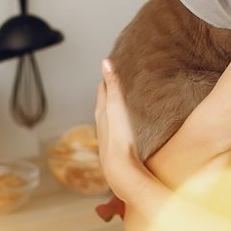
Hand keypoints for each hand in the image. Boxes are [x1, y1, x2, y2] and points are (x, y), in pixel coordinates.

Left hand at [94, 58, 154, 199]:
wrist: (120, 170)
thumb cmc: (118, 136)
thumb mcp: (116, 106)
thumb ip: (112, 85)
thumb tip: (105, 61)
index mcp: (101, 111)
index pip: (102, 89)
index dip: (107, 78)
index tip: (111, 68)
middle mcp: (102, 124)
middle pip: (104, 103)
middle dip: (109, 92)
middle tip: (118, 82)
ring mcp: (109, 137)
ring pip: (110, 118)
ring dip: (115, 109)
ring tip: (123, 103)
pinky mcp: (117, 148)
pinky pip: (118, 130)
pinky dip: (121, 123)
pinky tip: (128, 127)